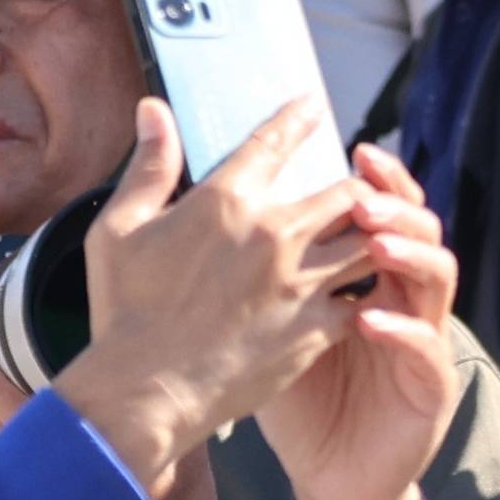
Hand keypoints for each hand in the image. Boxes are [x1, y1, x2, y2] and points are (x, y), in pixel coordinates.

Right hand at [47, 100, 370, 499]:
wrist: (145, 392)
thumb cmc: (125, 312)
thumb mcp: (119, 229)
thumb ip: (149, 165)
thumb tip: (153, 109)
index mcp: (225, 202)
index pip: (275, 142)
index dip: (299, 118)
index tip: (314, 106)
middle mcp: (273, 235)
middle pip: (347, 191)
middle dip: (360, 187)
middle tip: (363, 188)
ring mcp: (299, 284)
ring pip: (369, 242)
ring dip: (376, 236)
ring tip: (379, 236)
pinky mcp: (315, 330)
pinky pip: (364, 300)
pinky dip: (370, 292)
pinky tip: (369, 292)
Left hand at [261, 150, 464, 499]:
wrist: (328, 474)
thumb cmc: (299, 397)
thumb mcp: (269, 326)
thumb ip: (257, 271)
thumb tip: (215, 206)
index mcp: (369, 278)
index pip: (385, 211)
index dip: (378, 179)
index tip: (354, 148)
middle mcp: (404, 298)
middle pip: (420, 230)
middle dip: (396, 204)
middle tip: (363, 191)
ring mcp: (423, 340)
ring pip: (439, 277)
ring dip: (408, 254)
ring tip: (373, 242)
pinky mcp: (429, 389)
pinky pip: (427, 349)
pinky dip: (401, 330)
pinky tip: (368, 319)